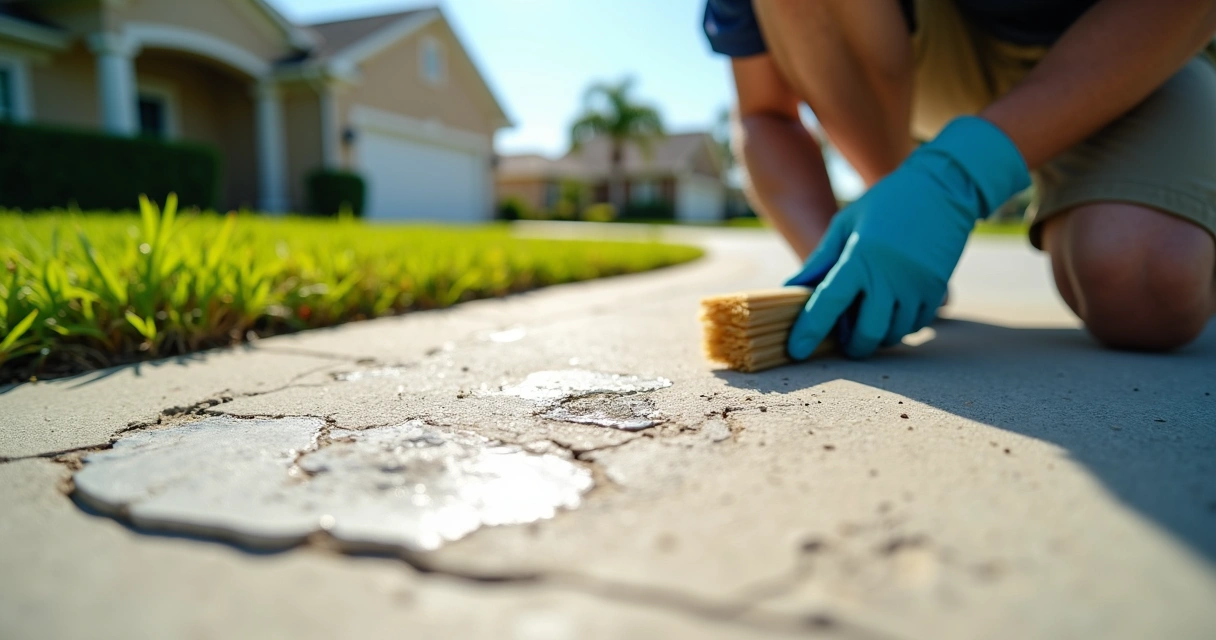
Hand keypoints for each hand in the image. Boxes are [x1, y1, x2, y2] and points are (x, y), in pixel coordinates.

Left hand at [786, 116, 1030, 358]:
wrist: (942, 186)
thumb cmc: (885, 203)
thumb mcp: (845, 224)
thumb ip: (819, 261)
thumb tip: (791, 288)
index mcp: (860, 258)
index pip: (828, 304)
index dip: (809, 332)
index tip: (796, 351)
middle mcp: (889, 277)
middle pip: (865, 333)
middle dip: (850, 345)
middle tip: (841, 340)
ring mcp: (916, 286)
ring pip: (892, 334)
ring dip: (875, 337)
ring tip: (865, 323)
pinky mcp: (937, 290)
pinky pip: (915, 325)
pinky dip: (899, 327)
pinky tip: (890, 313)